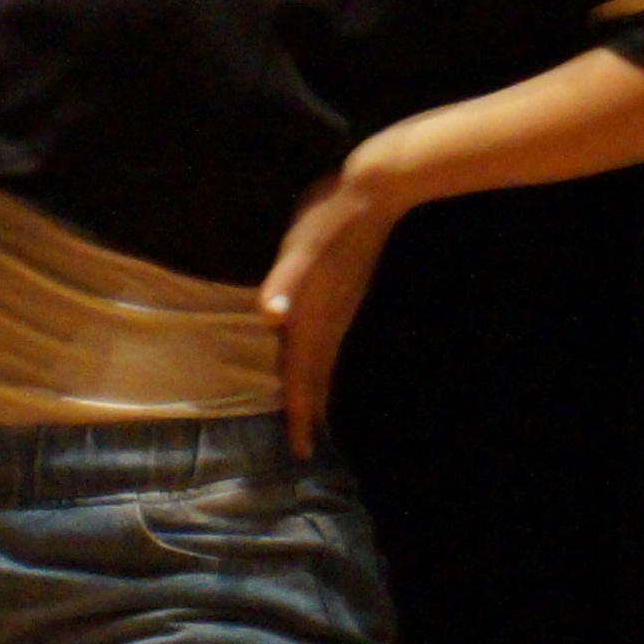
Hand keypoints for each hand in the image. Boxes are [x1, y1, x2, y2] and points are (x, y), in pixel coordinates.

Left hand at [257, 167, 405, 457]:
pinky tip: (317, 359)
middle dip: (308, 413)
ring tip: (310, 414)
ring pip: (324, 362)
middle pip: (316, 378)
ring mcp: (340, 310)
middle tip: (304, 446)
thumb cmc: (328, 217)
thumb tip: (269, 317)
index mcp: (312, 316)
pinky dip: (321, 364)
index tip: (301, 450)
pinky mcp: (343, 296)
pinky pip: (328, 343)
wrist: (374, 193)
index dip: (300, 414)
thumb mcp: (300, 248)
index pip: (303, 376)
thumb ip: (284, 283)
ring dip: (315, 390)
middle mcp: (329, 321)